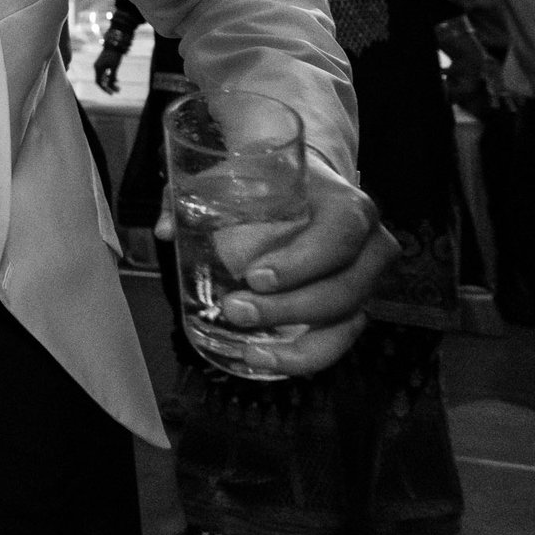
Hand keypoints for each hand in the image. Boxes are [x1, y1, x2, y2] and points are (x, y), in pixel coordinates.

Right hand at [91, 41, 126, 94]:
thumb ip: (112, 77)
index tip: (111, 93)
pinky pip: (106, 73)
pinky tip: (117, 80)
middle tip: (117, 91)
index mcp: (97, 68)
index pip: (98, 82)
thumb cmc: (114, 55)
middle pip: (101, 81)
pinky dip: (111, 77)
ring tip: (119, 87)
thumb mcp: (114, 67)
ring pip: (104, 77)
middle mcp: (97, 67)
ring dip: (111, 82)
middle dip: (109, 87)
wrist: (114, 44)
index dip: (104, 89)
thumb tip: (111, 86)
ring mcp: (100, 65)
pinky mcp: (103, 64)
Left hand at [156, 154, 395, 377]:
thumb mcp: (237, 176)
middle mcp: (370, 245)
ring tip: (250, 349)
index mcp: (347, 205)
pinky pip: (339, 342)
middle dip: (289, 308)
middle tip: (235, 310)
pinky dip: (304, 357)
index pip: (340, 235)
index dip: (302, 262)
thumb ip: (196, 195)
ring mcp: (366, 281)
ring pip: (347, 323)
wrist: (304, 187)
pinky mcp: (354, 308)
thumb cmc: (271, 182)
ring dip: (299, 345)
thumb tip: (165, 229)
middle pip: (344, 289)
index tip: (254, 277)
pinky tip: (264, 359)